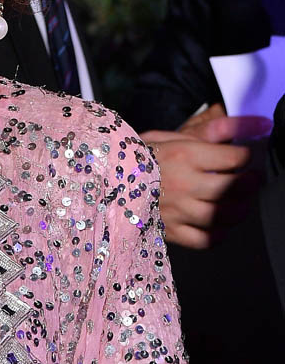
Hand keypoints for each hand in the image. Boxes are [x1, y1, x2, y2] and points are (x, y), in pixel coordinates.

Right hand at [142, 103, 272, 248]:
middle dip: (250, 183)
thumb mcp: (172, 135)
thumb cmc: (139, 156)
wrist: (103, 179)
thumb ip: (214, 129)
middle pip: (233, 188)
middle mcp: (181, 183)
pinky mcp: (169, 231)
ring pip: (222, 215)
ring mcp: (175, 210)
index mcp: (182, 155)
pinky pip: (204, 240)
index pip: (234, 158)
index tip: (242, 157)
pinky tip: (218, 223)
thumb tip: (259, 123)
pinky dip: (218, 234)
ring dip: (239, 208)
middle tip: (250, 179)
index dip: (245, 156)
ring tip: (239, 201)